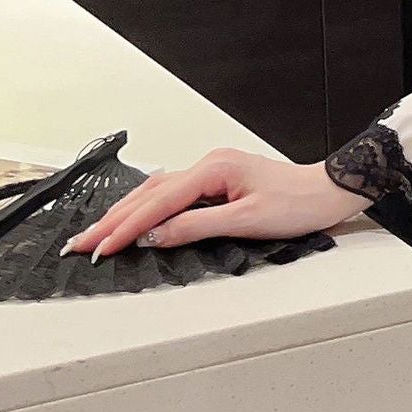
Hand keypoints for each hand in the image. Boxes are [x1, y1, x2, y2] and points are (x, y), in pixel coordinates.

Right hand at [61, 150, 369, 262]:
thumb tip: (154, 236)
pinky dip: (148, 209)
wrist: (330, 191)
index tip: (100, 247)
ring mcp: (212, 171)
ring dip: (125, 214)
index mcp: (213, 169)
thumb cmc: (300, 203)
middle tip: (80, 244)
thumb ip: (196, 228)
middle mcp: (208, 164)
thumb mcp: (247, 221)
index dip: (126, 227)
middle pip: (149, 195)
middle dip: (113, 220)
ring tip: (97, 234)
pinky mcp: (218, 181)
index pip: (158, 202)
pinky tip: (133, 218)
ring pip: (156, 193)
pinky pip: (173, 194)